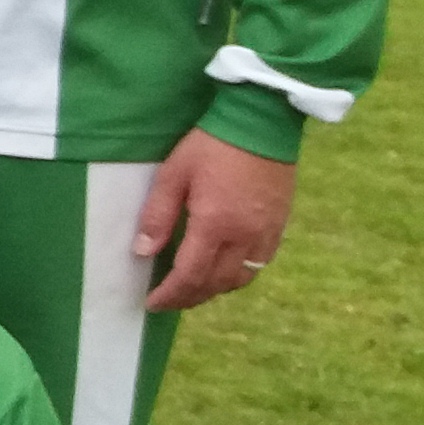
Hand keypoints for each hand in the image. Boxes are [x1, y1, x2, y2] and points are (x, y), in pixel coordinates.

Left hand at [135, 129, 298, 310]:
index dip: (171, 294)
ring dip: (215, 290)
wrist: (262, 121)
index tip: (153, 303)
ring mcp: (266, 233)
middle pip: (217, 284)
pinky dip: (238, 275)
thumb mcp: (174, 173)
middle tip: (169, 300)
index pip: (190, 275)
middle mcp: (245, 237)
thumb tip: (143, 251)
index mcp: (215, 224)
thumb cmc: (212, 143)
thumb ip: (158, 215)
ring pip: (241, 278)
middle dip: (190, 298)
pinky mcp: (280, 225)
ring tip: (193, 289)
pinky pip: (260, 264)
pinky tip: (224, 270)